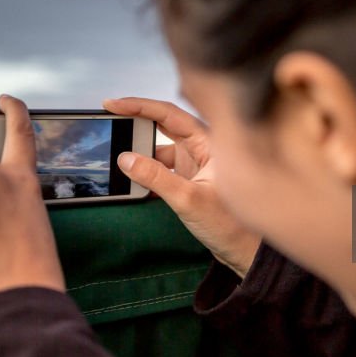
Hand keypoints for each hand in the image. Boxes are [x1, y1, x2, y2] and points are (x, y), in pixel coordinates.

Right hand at [103, 97, 260, 278]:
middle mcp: (203, 147)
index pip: (170, 113)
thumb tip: (126, 159)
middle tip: (110, 121)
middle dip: (135, 121)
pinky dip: (147, 170)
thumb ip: (156, 178)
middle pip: (163, 124)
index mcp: (210, 142)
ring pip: (161, 147)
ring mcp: (196, 163)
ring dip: (140, 151)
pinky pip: (162, 167)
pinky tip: (131, 178)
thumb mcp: (188, 199)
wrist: (245, 251)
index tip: (113, 105)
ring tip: (116, 155)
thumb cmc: (231, 224)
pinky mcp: (190, 179)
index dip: (139, 105)